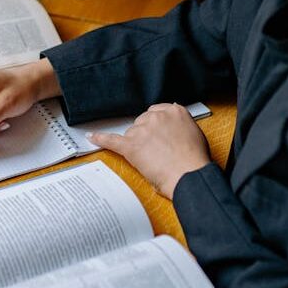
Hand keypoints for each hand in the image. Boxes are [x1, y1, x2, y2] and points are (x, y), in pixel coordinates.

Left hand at [87, 104, 210, 198]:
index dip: (154, 125)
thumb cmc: (195, 160)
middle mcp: (157, 117)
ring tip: (153, 160)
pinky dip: (101, 139)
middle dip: (145, 136)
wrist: (190, 176)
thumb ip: (180, 125)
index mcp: (175, 112)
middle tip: (156, 152)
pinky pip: (112, 140)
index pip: (155, 112)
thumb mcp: (194, 133)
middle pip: (142, 122)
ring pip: (131, 134)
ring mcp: (143, 130)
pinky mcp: (132, 145)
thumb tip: (172, 124)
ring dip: (137, 145)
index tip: (154, 132)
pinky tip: (92, 137)